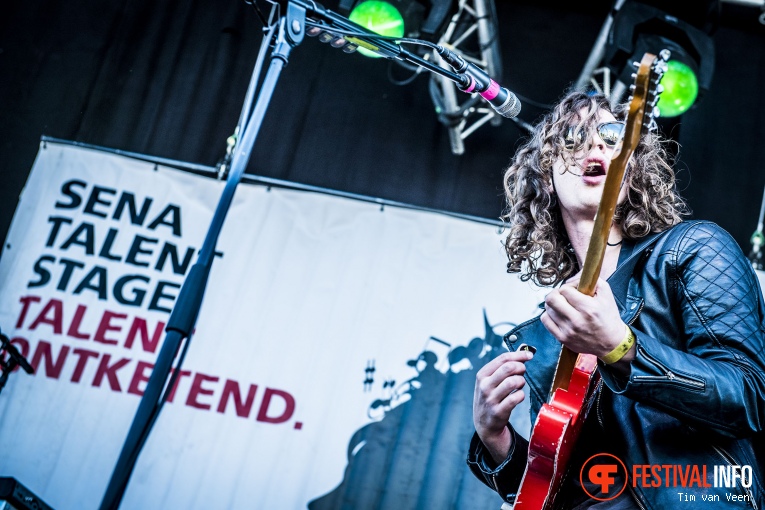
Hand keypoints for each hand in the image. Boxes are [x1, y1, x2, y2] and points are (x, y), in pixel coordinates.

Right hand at [473, 349, 532, 464]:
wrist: (484, 424)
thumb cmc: (490, 398)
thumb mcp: (488, 382)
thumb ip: (501, 369)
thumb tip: (522, 355)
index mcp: (482, 375)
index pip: (502, 359)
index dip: (519, 355)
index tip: (529, 355)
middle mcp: (484, 386)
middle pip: (508, 368)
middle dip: (521, 367)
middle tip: (523, 371)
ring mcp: (490, 399)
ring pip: (513, 382)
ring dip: (521, 381)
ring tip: (520, 384)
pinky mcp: (498, 411)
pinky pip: (516, 398)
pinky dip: (521, 395)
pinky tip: (518, 396)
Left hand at [540, 277, 625, 357]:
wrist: (612, 342)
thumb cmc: (608, 317)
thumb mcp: (606, 294)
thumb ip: (591, 280)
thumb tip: (571, 279)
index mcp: (588, 308)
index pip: (564, 290)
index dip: (568, 287)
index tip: (573, 290)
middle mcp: (577, 320)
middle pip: (551, 299)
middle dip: (555, 293)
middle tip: (562, 295)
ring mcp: (568, 331)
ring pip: (548, 309)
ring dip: (553, 305)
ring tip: (562, 306)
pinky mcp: (563, 339)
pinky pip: (546, 321)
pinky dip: (549, 315)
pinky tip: (558, 315)